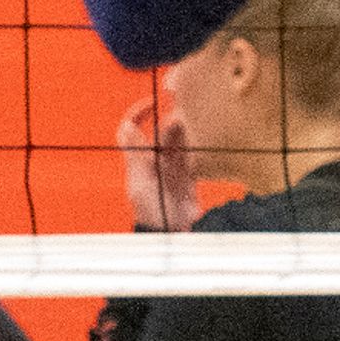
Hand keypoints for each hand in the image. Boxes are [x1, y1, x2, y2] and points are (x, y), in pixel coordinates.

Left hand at [116, 96, 201, 233]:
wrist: (171, 239)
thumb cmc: (152, 216)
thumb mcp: (141, 186)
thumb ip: (137, 158)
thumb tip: (128, 127)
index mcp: (140, 161)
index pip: (131, 129)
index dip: (138, 112)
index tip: (155, 102)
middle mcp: (155, 162)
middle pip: (163, 130)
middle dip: (175, 117)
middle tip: (191, 110)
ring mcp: (173, 170)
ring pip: (181, 140)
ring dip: (190, 129)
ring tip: (203, 120)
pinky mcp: (189, 179)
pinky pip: (195, 156)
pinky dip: (201, 147)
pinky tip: (211, 141)